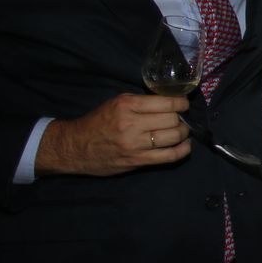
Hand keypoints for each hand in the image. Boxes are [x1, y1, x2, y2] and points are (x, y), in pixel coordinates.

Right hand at [36, 93, 190, 175]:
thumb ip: (141, 101)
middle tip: (181, 118)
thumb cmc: (98, 122)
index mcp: (127, 106)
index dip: (181, 103)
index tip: (184, 104)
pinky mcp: (138, 161)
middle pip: (172, 120)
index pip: (166, 103)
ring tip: (182, 130)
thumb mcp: (116, 103)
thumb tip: (169, 102)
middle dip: (181, 118)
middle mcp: (132, 124)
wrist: (75, 147)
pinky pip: (170, 156)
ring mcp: (136, 144)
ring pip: (174, 137)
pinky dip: (183, 150)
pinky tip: (185, 145)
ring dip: (184, 133)